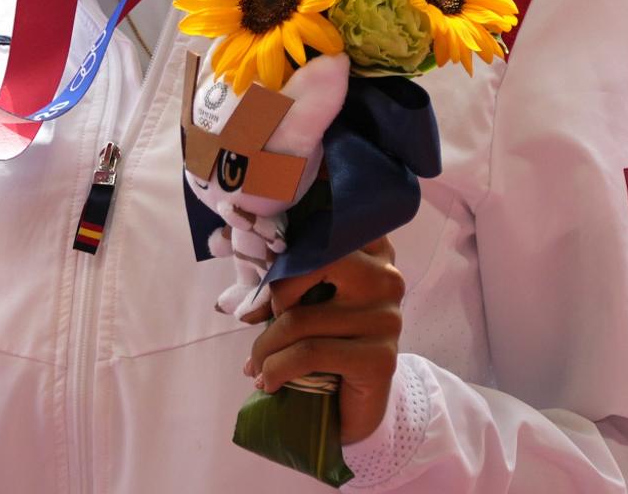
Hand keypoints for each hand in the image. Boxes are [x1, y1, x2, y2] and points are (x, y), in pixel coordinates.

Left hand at [242, 236, 404, 445]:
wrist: (360, 402)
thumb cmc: (329, 339)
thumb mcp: (309, 299)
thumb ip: (287, 278)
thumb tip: (241, 280)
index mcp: (371, 249)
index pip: (326, 224)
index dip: (289, 244)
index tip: (266, 268)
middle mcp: (386, 276)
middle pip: (312, 263)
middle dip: (276, 294)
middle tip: (265, 322)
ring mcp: (387, 317)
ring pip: (301, 318)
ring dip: (265, 346)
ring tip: (256, 363)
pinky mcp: (380, 358)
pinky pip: (309, 353)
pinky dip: (277, 368)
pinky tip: (269, 381)